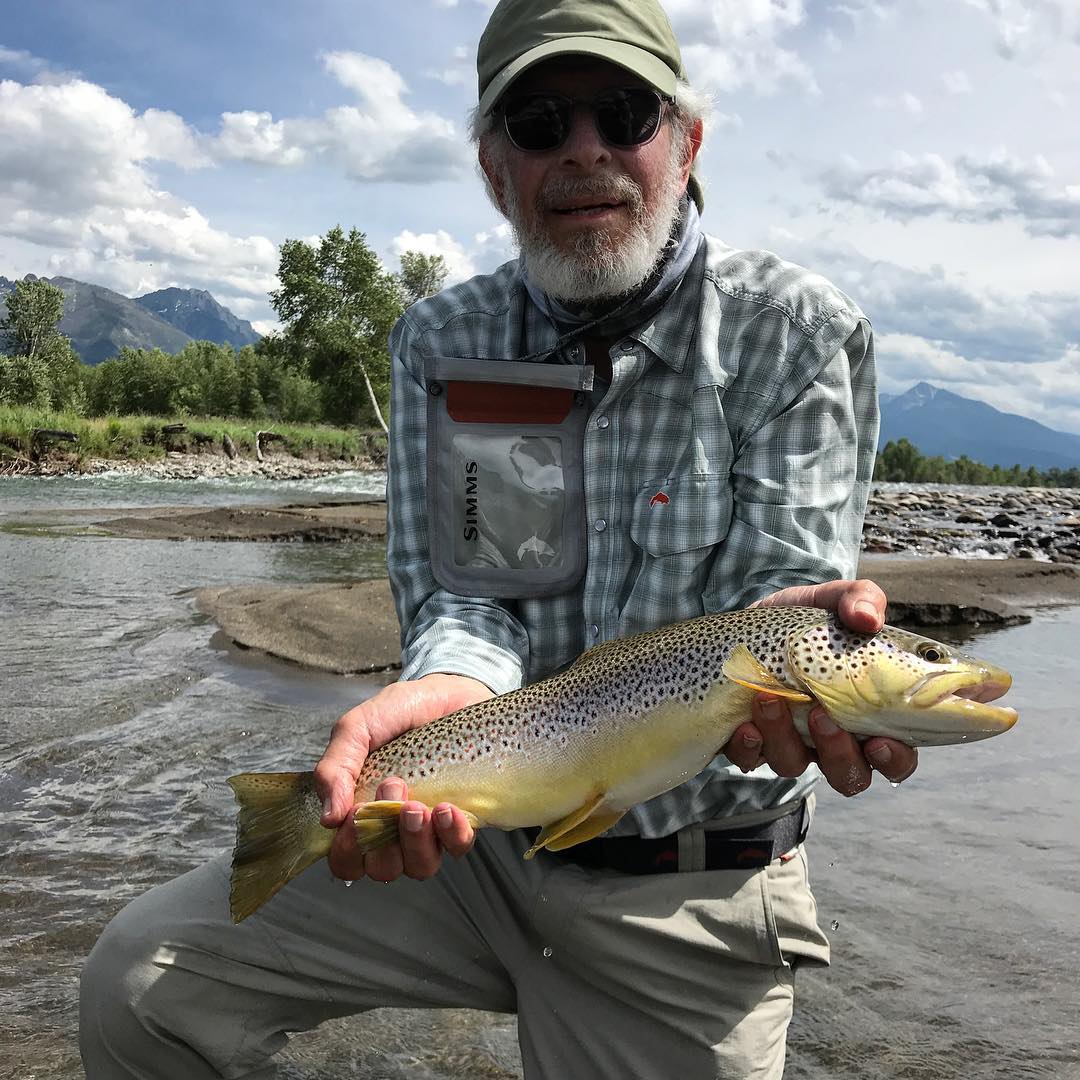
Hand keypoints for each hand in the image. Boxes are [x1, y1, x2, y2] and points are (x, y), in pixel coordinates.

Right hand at [314, 673, 492, 880]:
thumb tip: (328, 819)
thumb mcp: (358, 727)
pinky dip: (451, 834)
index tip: (356, 813)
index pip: (346, 859)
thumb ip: (335, 767)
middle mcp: (394, 828)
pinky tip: (448, 809)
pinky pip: (458, 847)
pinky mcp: (465, 819)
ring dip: (415, 840)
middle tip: (392, 789)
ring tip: (418, 804)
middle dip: (383, 839)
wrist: (452, 691)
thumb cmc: (403, 710)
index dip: (348, 850)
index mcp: (362, 811)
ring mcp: (431, 828)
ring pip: (419, 867)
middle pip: (381, 870)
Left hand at [723, 579, 918, 793]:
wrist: (746, 624)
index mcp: (867, 714)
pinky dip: (749, 747)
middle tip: (821, 716)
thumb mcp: (834, 600)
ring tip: (768, 697)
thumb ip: (860, 599)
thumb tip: (866, 617)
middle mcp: (832, 739)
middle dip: (837, 754)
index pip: (895, 755)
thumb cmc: (804, 620)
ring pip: (793, 765)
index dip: (893, 759)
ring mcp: (790, 742)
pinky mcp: (752, 742)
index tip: (880, 742)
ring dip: (783, 737)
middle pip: (849, 775)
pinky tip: (744, 725)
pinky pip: (751, 760)